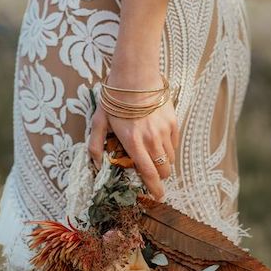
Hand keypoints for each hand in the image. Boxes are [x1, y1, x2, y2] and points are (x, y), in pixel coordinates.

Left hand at [88, 78, 178, 200]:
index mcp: (134, 143)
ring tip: (154, 158)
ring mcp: (164, 131)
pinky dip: (169, 149)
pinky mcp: (173, 122)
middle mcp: (152, 140)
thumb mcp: (99, 121)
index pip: (149, 173)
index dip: (154, 188)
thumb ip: (96, 144)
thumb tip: (95, 164)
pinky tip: (160, 144)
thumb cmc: (115, 98)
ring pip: (170, 158)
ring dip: (163, 163)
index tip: (157, 196)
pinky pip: (174, 144)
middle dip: (159, 177)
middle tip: (152, 175)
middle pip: (164, 170)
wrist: (135, 74)